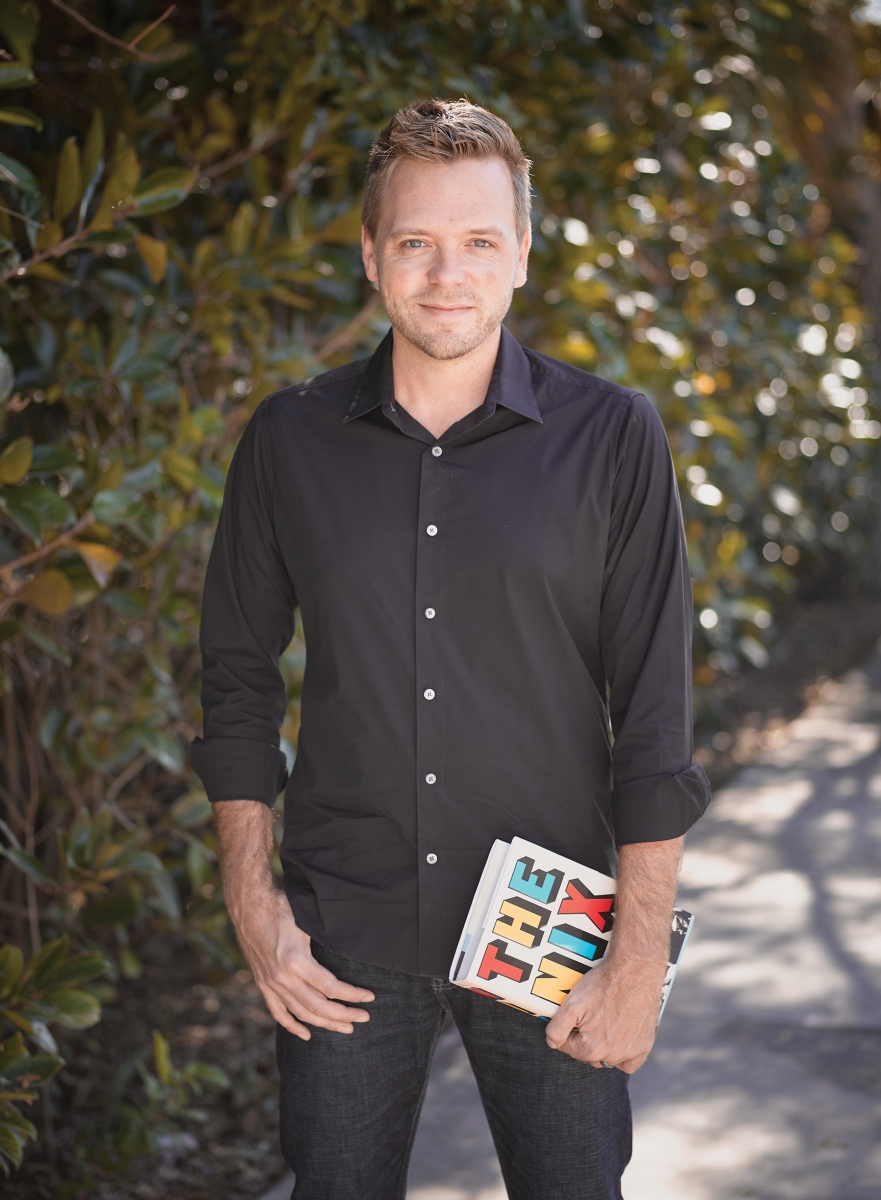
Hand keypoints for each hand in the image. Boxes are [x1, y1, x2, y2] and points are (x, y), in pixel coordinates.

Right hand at [232, 888, 373, 1040]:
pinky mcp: (263, 984)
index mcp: (296, 961)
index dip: (353, 995)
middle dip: (344, 1015)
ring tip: (345, 1028)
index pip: (331, 988)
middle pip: (319, 1007)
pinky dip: (293, 1026)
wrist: (248, 905)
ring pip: (301, 1013)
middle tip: (364, 1018)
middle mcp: (282, 978)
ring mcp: (271, 984)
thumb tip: (353, 947)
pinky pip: (278, 1012)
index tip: (370, 998)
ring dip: (325, 1024)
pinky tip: (307, 1034)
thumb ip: (326, 940)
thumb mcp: (307, 921)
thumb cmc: (281, 906)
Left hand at [544, 961, 660, 1072]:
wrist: (634, 971)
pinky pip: (629, 1063)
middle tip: (587, 1018)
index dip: (566, 1031)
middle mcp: (611, 1056)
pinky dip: (622, 1056)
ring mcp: (629, 1053)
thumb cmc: (603, 985)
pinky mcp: (643, 1047)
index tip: (573, 1017)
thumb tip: (553, 1043)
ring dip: (601, 1047)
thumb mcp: (571, 1004)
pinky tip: (619, 1039)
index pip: (568, 1047)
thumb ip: (557, 1029)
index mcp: (591, 1049)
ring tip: (601, 1024)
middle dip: (583, 1040)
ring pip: (607, 1059)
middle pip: (587, 1055)